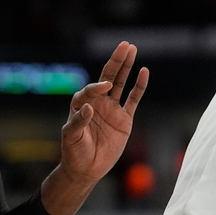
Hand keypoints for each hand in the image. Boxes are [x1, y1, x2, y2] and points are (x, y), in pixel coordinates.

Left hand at [59, 41, 148, 182]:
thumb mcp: (71, 138)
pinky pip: (133, 99)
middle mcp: (98, 102)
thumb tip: (89, 108)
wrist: (86, 169)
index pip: (91, 90)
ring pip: (121, 83)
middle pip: (108, 77)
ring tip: (132, 49)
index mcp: (82, 104)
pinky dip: (139, 86)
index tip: (105, 86)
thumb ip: (78, 122)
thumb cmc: (74, 152)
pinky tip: (144, 72)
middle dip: (116, 61)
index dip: (97, 86)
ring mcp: (112, 109)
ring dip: (126, 67)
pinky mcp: (124, 119)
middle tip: (125, 45)